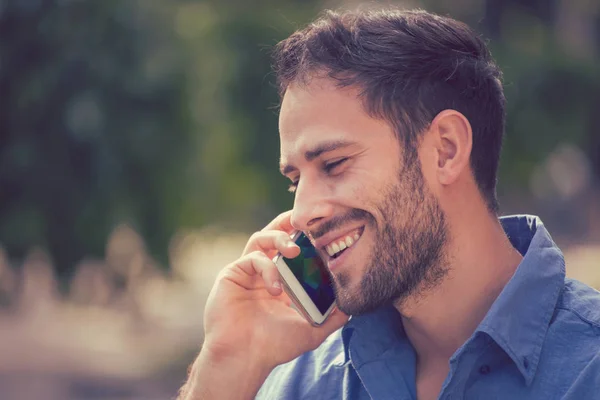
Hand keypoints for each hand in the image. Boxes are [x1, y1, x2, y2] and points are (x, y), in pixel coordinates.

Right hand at [201, 210, 348, 370]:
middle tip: (306, 222)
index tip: (323, 233)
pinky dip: (268, 268)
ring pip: (261, 238)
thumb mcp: (312, 331)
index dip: (306, 239)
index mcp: (281, 281)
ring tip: (295, 249)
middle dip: (289, 223)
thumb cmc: (274, 346)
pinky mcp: (232, 273)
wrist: (244, 357)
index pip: (294, 251)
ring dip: (279, 238)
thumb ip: (332, 318)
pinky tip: (276, 289)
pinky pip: (253, 258)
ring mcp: (247, 272)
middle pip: (274, 235)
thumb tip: (352, 308)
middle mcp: (263, 272)